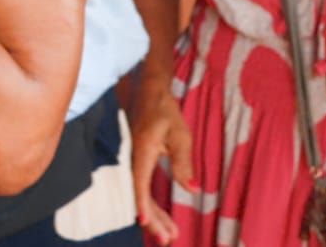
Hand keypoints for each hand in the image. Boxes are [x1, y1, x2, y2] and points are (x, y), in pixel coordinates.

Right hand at [128, 83, 194, 244]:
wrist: (150, 93)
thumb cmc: (166, 112)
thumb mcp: (181, 136)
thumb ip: (184, 163)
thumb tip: (194, 190)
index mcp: (141, 151)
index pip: (139, 183)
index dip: (142, 204)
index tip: (145, 223)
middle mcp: (132, 159)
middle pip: (138, 194)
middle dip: (153, 219)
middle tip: (168, 239)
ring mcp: (132, 161)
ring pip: (139, 193)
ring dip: (153, 214)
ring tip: (170, 234)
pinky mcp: (136, 163)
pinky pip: (140, 187)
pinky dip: (150, 203)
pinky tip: (160, 216)